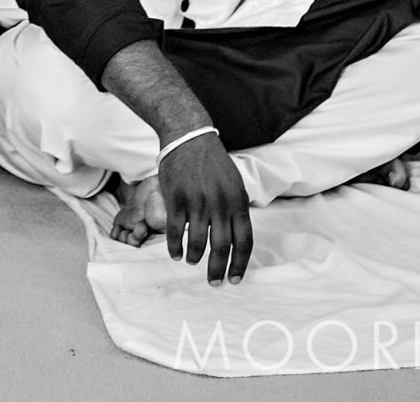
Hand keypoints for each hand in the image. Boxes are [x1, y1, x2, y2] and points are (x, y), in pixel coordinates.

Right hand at [159, 131, 252, 284]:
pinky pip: (176, 232)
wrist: (188, 138)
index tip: (235, 279)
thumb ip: (237, 210)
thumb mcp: (235, 184)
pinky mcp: (177, 199)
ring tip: (192, 262)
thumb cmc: (213, 163)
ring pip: (198, 243)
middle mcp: (220, 203)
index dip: (240, 265)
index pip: (244, 241)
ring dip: (195, 258)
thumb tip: (238, 240)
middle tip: (214, 282)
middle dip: (218, 270)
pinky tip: (175, 254)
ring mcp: (197, 201)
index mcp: (238, 201)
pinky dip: (175, 247)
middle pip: (222, 247)